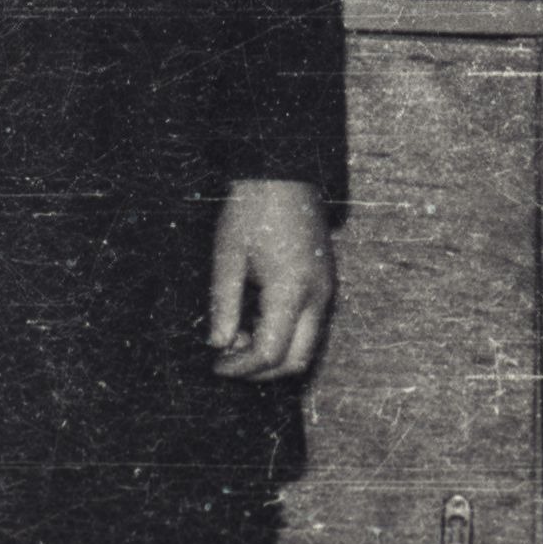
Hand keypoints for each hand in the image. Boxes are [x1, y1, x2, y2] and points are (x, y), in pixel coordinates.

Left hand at [208, 178, 333, 380]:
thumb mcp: (228, 256)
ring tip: (238, 334)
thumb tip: (218, 345)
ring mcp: (326, 289)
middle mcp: (318, 296)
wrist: (283, 172)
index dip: (241, 367)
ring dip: (273, 353)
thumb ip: (223, 304)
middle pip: (297, 361)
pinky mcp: (325, 282)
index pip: (271, 353)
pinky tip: (255, 317)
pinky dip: (284, 334)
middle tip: (228, 361)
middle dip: (261, 371)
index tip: (216, 365)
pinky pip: (309, 325)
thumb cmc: (251, 208)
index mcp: (292, 290)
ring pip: (306, 346)